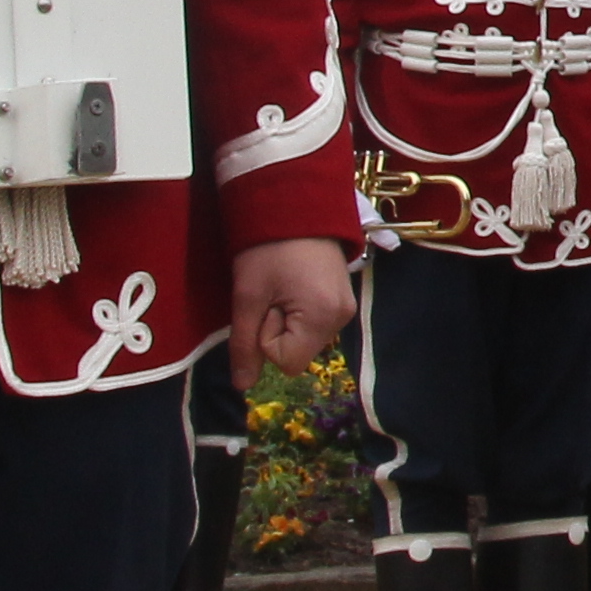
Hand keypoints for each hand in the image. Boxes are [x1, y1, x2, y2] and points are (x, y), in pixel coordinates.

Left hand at [227, 239, 351, 384]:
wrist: (297, 204)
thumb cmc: (268, 248)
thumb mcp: (248, 296)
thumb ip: (244, 344)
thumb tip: (243, 386)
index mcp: (323, 317)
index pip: (287, 363)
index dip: (267, 339)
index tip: (266, 304)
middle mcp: (343, 318)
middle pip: (299, 352)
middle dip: (278, 331)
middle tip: (274, 293)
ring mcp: (347, 308)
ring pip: (305, 340)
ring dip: (288, 322)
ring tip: (284, 286)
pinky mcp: (344, 299)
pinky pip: (314, 324)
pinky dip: (299, 313)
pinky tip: (296, 285)